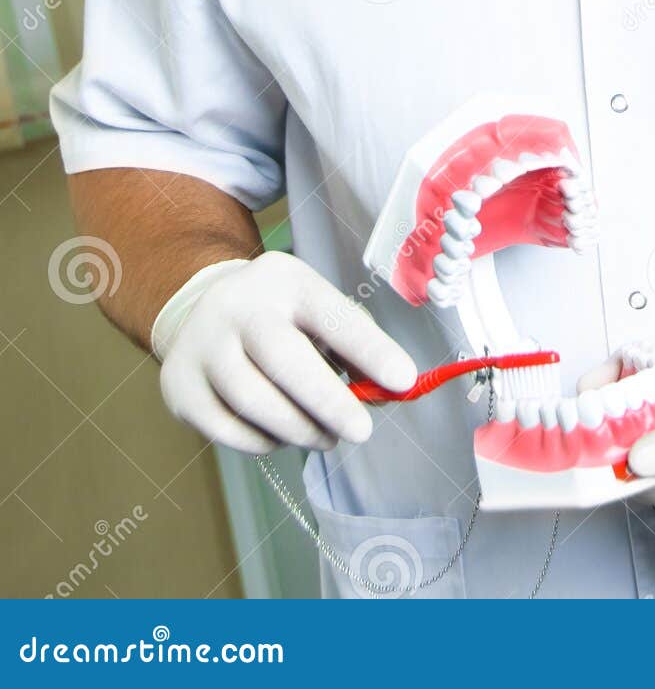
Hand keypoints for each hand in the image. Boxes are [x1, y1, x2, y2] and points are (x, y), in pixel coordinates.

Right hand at [154, 253, 416, 453]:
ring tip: (324, 437)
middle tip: (361, 431)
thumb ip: (354, 346)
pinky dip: (264, 443)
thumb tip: (390, 391)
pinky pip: (229, 431)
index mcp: (285, 280)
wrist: (199, 311)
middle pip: (284, 359)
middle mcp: (237, 305)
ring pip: (254, 403)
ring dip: (299, 431)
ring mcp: (202, 345)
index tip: (404, 380)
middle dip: (329, 402)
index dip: (370, 349)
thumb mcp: (316, 310)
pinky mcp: (180, 387)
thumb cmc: (279, 318)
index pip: (331, 314)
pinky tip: (281, 436)